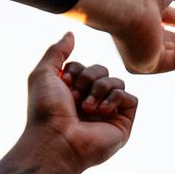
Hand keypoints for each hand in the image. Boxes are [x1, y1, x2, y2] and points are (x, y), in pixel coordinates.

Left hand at [24, 33, 136, 170]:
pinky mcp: (123, 123)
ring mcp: (108, 114)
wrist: (56, 139)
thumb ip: (57, 51)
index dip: (76, 70)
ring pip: (117, 82)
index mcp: (73, 94)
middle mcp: (91, 102)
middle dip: (89, 79)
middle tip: (75, 98)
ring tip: (86, 108)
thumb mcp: (43, 74)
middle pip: (102, 70)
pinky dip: (115, 98)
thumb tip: (71, 33)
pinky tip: (101, 111)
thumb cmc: (45, 111)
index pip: (85, 67)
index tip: (63, 84)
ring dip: (100, 89)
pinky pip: (130, 98)